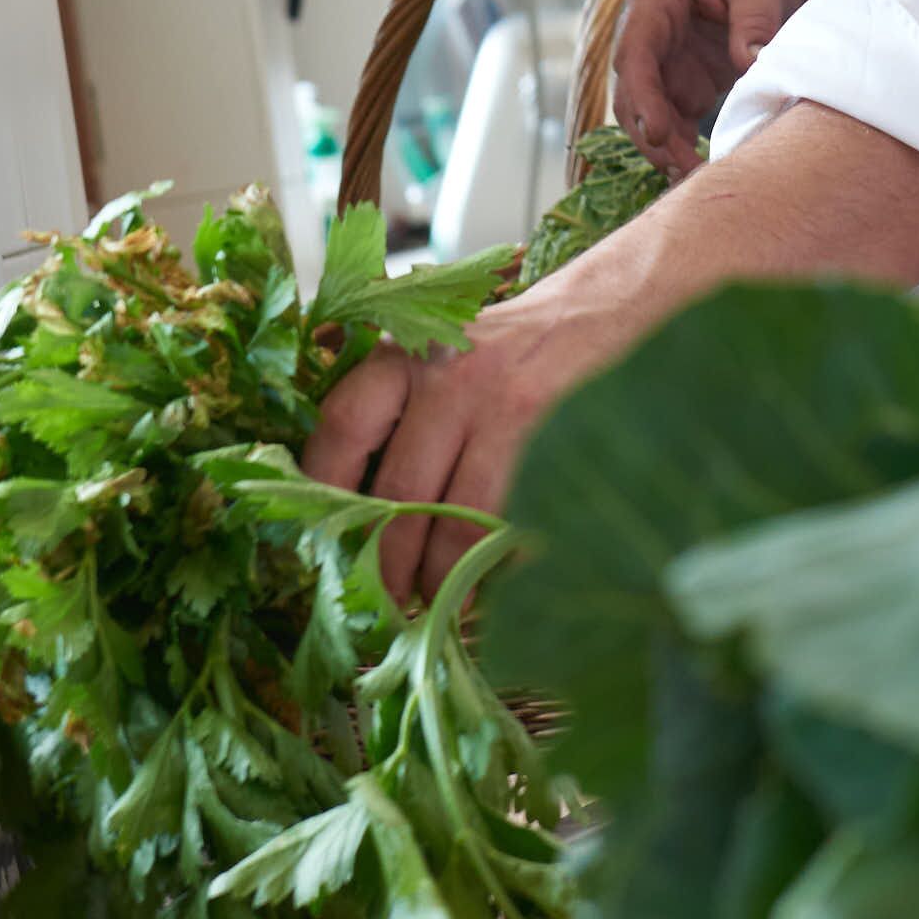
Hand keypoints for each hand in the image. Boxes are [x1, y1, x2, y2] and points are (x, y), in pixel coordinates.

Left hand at [305, 287, 617, 600]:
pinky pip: (511, 521)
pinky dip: (495, 563)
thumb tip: (340, 497)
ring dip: (441, 575)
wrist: (594, 316)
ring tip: (436, 602)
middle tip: (385, 599)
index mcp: (407, 356)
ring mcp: (504, 411)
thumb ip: (387, 403)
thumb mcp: (435, 351)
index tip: (324, 540)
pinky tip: (488, 583)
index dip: (326, 490)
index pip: (344, 426)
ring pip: (455, 517)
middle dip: (387, 560)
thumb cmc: (500, 349)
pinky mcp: (552, 443)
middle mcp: (450, 380)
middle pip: (400, 489)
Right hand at [608, 0, 826, 174]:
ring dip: (665, 146)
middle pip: (634, 90)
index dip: (643, 95)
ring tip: (693, 179)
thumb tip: (748, 63)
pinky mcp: (688, 80)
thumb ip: (754, 16)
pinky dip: (683, 146)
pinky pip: (676, 120)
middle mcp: (653, 30)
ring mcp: (669, 58)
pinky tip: (699, 172)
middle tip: (683, 171)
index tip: (661, 132)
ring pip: (650, 112)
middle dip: (651, 133)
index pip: (636, 50)